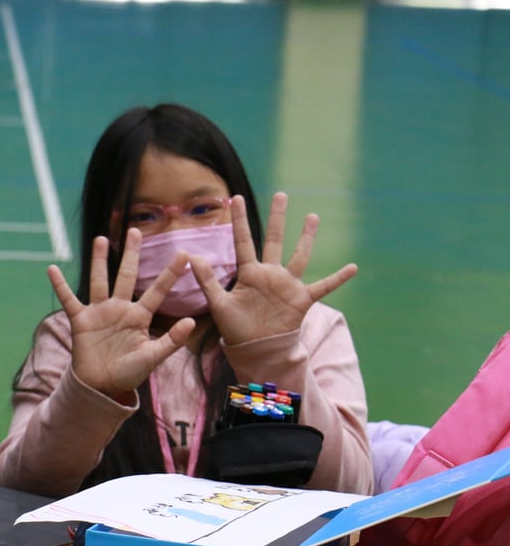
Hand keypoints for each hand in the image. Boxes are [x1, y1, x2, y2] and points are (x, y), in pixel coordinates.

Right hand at [51, 230, 195, 400]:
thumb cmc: (129, 373)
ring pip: (100, 280)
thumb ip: (171, 340)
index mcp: (139, 316)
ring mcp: (99, 312)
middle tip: (136, 231)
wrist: (101, 386)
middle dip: (131, 254)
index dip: (170, 274)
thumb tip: (190, 321)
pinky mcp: (80, 320)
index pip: (157, 291)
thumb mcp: (152, 357)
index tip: (184, 254)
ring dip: (100, 260)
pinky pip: (69, 299)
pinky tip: (52, 268)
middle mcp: (120, 308)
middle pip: (126, 275)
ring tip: (101, 239)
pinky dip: (60, 285)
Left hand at [192, 192, 356, 345]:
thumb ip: (207, 281)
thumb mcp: (219, 304)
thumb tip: (193, 257)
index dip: (239, 220)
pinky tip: (353, 267)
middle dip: (277, 218)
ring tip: (313, 216)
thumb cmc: (235, 328)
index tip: (235, 198)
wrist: (255, 350)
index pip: (243, 241)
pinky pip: (324, 286)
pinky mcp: (302, 300)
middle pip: (275, 240)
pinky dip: (338, 278)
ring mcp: (287, 285)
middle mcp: (270, 274)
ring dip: (307, 238)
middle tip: (281, 195)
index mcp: (249, 273)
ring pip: (299, 255)